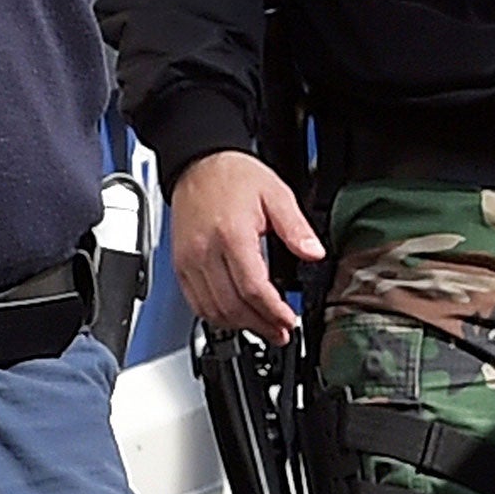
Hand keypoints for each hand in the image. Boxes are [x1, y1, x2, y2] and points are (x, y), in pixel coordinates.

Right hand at [170, 150, 322, 343]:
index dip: (273, 312)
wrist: (197, 162)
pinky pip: (195, 301)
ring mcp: (188, 259)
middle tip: (281, 332)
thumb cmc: (232, 175)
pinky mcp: (180, 263)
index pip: (253, 288)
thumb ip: (296, 227)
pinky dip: (215, 315)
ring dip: (238, 325)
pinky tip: (234, 315)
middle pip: (232, 306)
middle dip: (260, 325)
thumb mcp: (275, 194)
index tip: (289, 320)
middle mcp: (204, 250)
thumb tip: (314, 253)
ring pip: (211, 309)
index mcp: (231, 234)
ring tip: (261, 327)